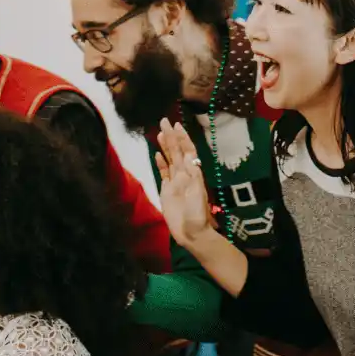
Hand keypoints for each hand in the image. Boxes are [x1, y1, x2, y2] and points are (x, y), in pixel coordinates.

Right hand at [154, 120, 215, 248]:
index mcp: (193, 173)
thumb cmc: (197, 216)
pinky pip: (164, 173)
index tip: (176, 126)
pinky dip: (160, 163)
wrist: (192, 233)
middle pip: (177, 152)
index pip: (187, 151)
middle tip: (164, 121)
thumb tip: (188, 158)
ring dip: (165, 146)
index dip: (182, 138)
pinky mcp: (167, 191)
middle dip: (171, 136)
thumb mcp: (197, 194)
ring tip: (160, 133)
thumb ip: (192, 176)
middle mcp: (184, 174)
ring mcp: (175, 182)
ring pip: (170, 159)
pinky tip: (157, 154)